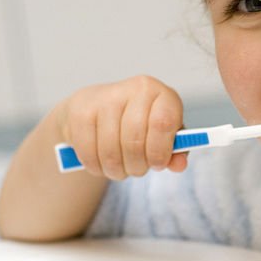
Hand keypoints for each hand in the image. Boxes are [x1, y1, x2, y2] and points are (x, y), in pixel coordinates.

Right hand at [55, 75, 186, 179]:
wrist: (95, 109)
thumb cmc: (138, 124)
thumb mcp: (162, 134)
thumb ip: (175, 151)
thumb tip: (179, 165)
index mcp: (159, 93)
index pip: (163, 123)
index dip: (160, 151)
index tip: (157, 165)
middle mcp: (133, 89)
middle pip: (135, 141)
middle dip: (137, 166)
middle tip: (137, 170)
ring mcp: (104, 98)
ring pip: (111, 151)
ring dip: (117, 171)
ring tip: (120, 170)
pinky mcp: (80, 112)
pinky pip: (89, 153)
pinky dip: (96, 168)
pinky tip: (101, 165)